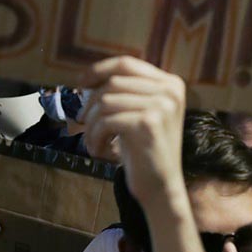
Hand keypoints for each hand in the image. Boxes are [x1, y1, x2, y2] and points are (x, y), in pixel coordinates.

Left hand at [78, 57, 186, 208]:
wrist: (160, 187)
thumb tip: (88, 77)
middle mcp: (170, 91)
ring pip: (106, 101)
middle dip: (91, 103)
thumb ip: (126, 92)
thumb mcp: (140, 113)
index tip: (81, 82)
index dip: (99, 70)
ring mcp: (161, 106)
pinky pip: (106, 120)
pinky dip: (95, 136)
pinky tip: (98, 151)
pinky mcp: (148, 123)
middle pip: (113, 82)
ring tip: (93, 141)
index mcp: (171, 84)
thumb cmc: (144, 151)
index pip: (127, 64)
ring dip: (91, 123)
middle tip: (84, 122)